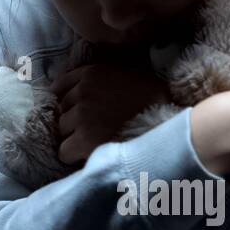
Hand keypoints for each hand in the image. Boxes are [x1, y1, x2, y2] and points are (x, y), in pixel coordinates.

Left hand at [49, 60, 170, 165]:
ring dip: (75, 137)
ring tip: (98, 141)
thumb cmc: (153, 101)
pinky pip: (64, 151)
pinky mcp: (84, 139)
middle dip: (74, 120)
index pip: (59, 87)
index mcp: (91, 73)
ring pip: (62, 131)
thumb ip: (99, 80)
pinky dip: (75, 156)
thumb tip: (73, 91)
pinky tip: (93, 154)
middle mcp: (82, 91)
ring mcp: (82, 115)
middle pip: (61, 111)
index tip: (80, 111)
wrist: (169, 122)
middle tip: (96, 128)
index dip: (69, 102)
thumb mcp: (125, 75)